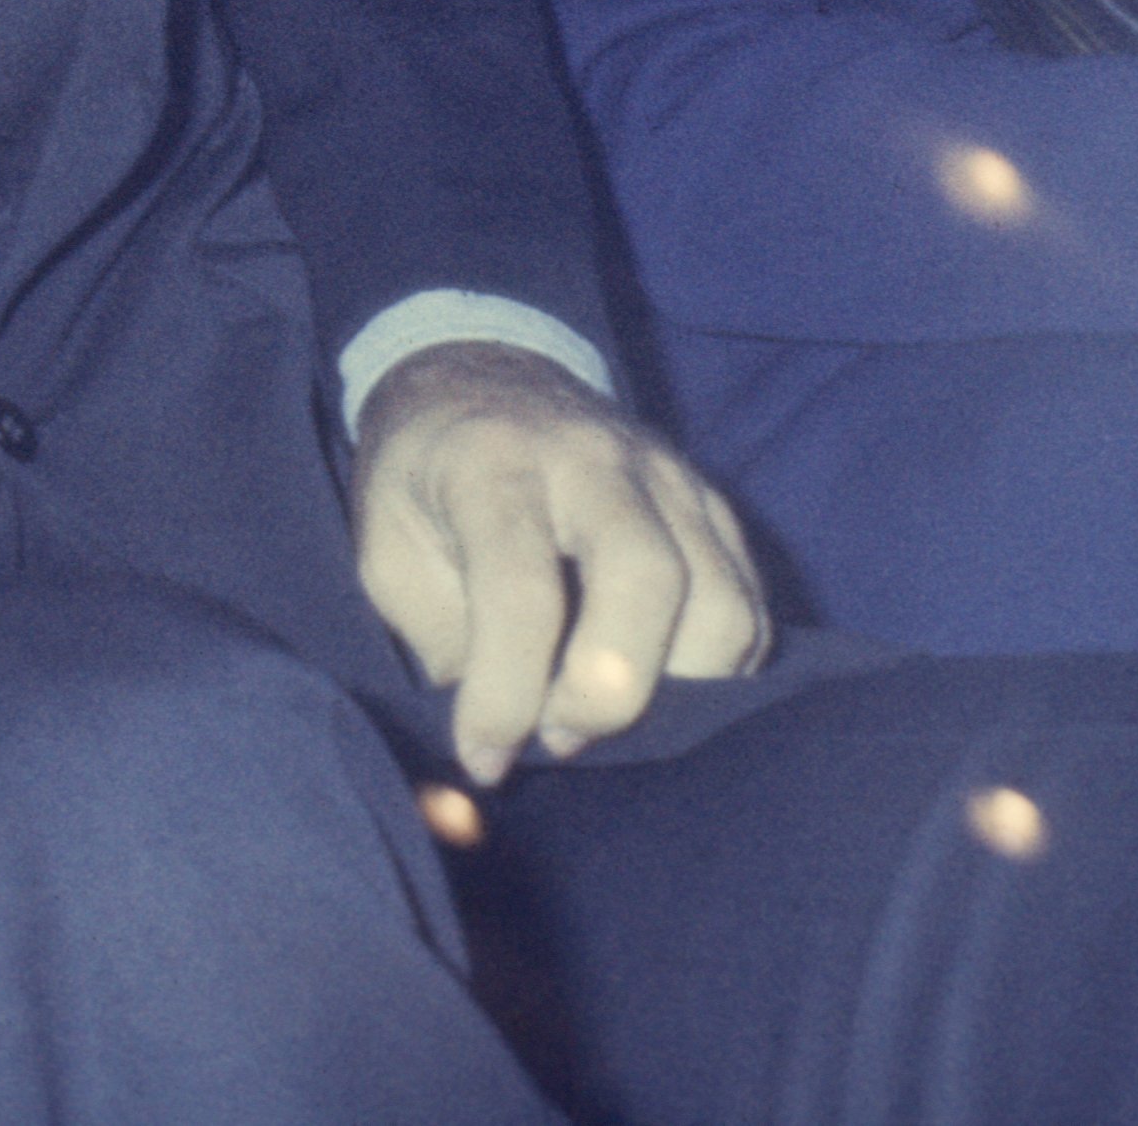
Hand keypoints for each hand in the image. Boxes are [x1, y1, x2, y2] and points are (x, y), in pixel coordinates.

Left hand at [350, 342, 767, 784]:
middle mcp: (596, 460)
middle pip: (648, 578)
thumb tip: (493, 754)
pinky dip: (714, 675)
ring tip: (598, 713)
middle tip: (558, 737)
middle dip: (609, 690)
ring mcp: (671, 478)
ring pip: (723, 604)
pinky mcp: (717, 507)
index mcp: (494, 463)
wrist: (481, 379)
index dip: (506, 695)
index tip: (485, 757)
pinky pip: (750, 611)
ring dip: (674, 693)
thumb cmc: (423, 482)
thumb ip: (437, 643)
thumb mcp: (387, 551)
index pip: (521, 590)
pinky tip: (651, 688)